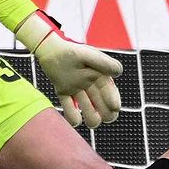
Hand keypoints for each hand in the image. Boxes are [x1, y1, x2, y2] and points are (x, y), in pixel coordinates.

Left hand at [16, 11, 124, 128]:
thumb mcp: (89, 55)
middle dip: (107, 114)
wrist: (49, 49)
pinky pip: (69, 109)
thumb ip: (103, 62)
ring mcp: (77, 89)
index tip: (114, 107)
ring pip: (89, 110)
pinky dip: (73, 117)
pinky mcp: (64, 92)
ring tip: (91, 120)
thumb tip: (118, 73)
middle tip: (105, 117)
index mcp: (99, 75)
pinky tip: (75, 119)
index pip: (110, 92)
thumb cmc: (70, 51)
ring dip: (91, 117)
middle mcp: (90, 84)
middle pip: (103, 106)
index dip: (114, 100)